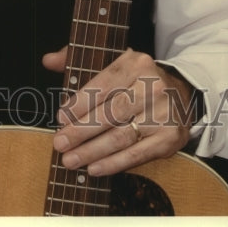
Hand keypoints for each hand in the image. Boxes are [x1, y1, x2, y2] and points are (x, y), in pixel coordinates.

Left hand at [42, 47, 196, 176]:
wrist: (179, 94)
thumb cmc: (134, 81)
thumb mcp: (111, 61)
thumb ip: (77, 59)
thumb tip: (48, 60)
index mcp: (136, 63)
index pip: (103, 85)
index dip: (79, 103)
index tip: (60, 117)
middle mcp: (153, 86)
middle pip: (110, 113)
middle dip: (80, 131)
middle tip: (59, 143)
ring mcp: (163, 113)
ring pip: (121, 136)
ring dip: (92, 151)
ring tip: (70, 159)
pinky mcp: (170, 137)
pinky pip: (137, 154)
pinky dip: (113, 164)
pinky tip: (94, 167)